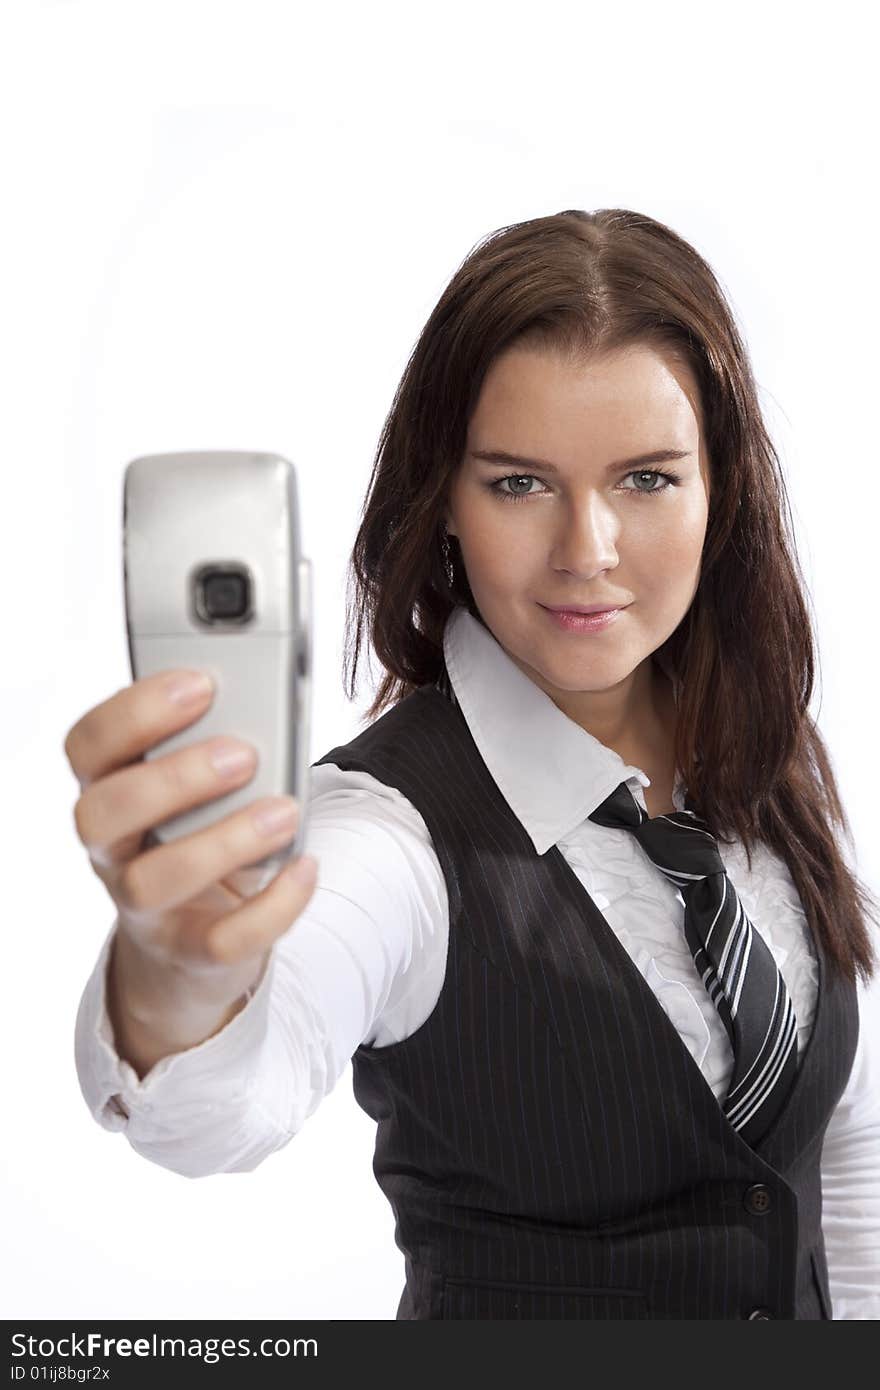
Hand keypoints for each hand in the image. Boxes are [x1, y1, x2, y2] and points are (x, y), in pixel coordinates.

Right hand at [64, 669, 316, 1011]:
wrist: (194, 939)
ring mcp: (144, 907)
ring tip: (282, 812)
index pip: (88, 746)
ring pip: (152, 881)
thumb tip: (271, 698)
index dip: (134, 711)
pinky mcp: (190, 951)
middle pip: (103, 813)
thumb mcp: (198, 785)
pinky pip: (220, 942)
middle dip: (173, 777)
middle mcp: (112, 849)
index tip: (201, 683)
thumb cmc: (202, 833)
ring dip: (223, 841)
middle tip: (242, 754)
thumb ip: (216, 742)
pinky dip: (271, 906)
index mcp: (109, 789)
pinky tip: (305, 867)